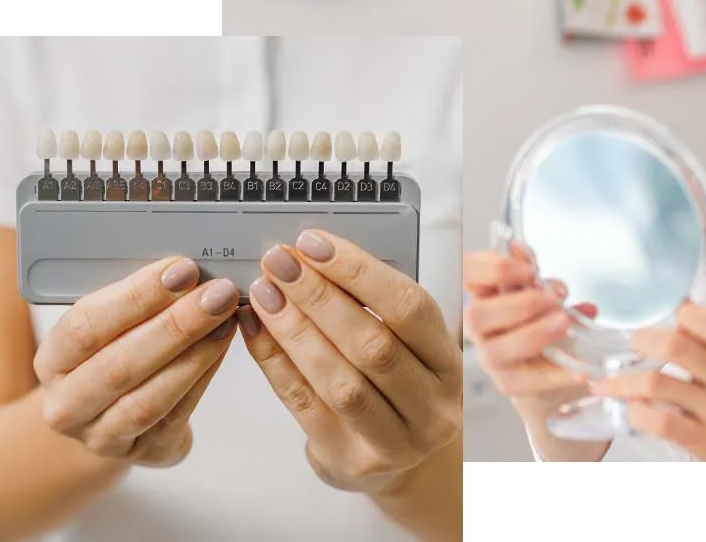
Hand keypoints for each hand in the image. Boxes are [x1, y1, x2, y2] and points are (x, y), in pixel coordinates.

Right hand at [34, 257, 238, 466]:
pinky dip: (204, 377)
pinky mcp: (146, 453)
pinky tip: (223, 347)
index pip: (84, 326)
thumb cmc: (115, 353)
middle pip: (119, 365)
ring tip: (227, 319)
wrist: (111, 416)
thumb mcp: (111, 326)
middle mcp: (67, 405)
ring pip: (149, 398)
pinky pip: (177, 415)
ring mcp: (103, 436)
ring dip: (195, 355)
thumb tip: (184, 267)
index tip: (182, 269)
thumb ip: (136, 299)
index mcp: (52, 361)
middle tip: (218, 293)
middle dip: (175, 325)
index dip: (136, 297)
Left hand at [236, 229, 460, 493]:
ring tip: (265, 294)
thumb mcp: (407, 346)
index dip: (359, 272)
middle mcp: (433, 406)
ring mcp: (396, 441)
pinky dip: (276, 363)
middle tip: (280, 263)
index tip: (314, 243)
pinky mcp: (351, 461)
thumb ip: (374, 307)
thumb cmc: (397, 387)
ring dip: (294, 330)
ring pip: (339, 379)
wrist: (401, 462)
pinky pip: (306, 406)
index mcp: (448, 362)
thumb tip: (312, 256)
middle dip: (319, 297)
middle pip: (373, 344)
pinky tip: (257, 332)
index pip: (409, 308)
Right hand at [463, 245, 594, 413]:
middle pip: (476, 316)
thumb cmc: (545, 322)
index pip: (466, 274)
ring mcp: (492, 358)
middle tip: (554, 298)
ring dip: (533, 334)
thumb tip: (521, 249)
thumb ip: (535, 274)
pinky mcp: (509, 384)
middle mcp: (481, 328)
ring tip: (565, 323)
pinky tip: (580, 369)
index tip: (527, 268)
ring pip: (496, 350)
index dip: (489, 267)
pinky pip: (526, 383)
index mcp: (486, 296)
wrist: (557, 367)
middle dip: (518, 304)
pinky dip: (555, 375)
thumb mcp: (544, 294)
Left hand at [592, 303, 705, 460]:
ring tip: (608, 382)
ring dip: (623, 381)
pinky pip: (660, 422)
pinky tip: (630, 409)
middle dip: (641, 341)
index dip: (684, 315)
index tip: (667, 319)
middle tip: (630, 344)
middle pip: (676, 346)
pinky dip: (637, 413)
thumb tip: (681, 305)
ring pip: (658, 385)